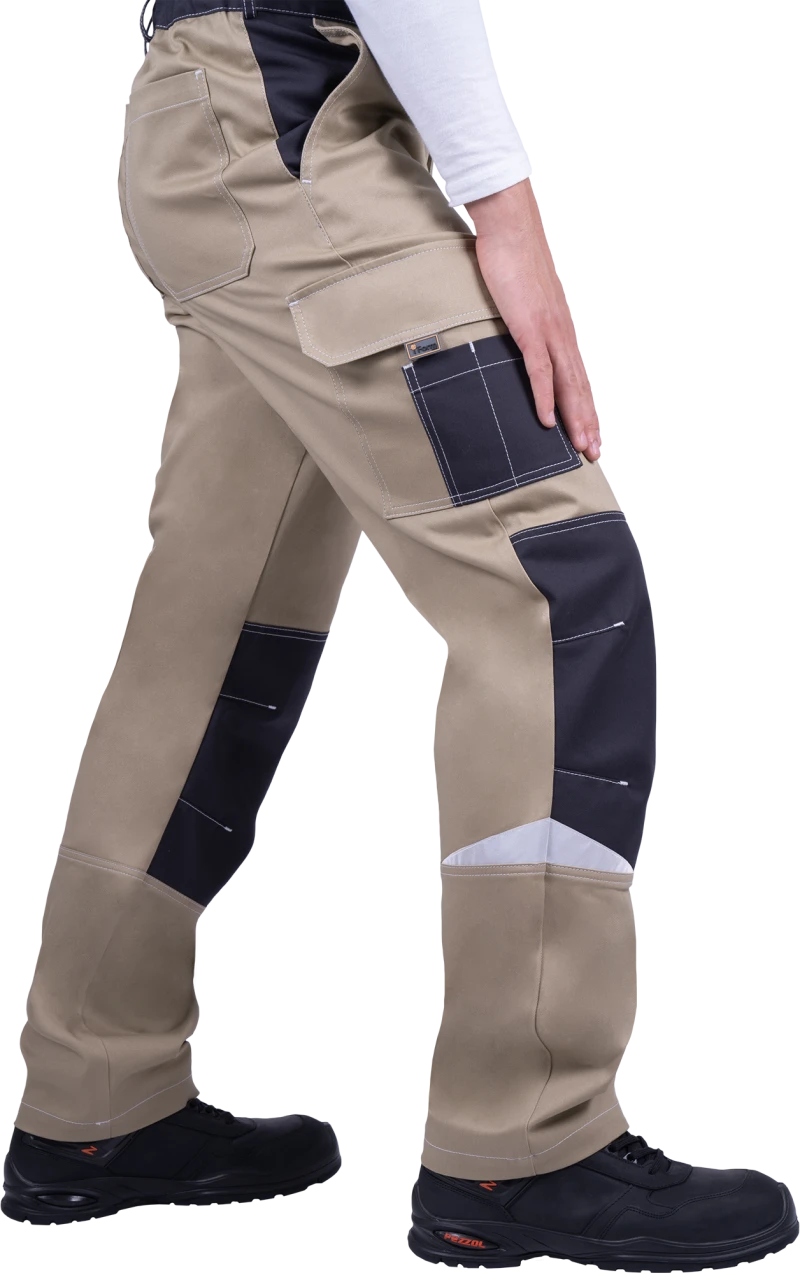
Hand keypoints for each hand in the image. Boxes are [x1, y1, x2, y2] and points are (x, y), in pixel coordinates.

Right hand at [465, 179, 600, 460]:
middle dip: (587, 422)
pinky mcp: (530, 327)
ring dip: (573, 417)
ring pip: (567, 384)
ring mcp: (547, 331)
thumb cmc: (515, 260)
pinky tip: (546, 419)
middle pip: (578, 387)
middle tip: (592, 453)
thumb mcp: (527, 299)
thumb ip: (530, 321)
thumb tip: (525, 335)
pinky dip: (544, 396)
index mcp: (561, 329)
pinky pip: (539, 369)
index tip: (590, 432)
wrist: (511, 229)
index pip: (577, 376)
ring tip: (579, 445)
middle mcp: (561, 333)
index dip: (585, 406)